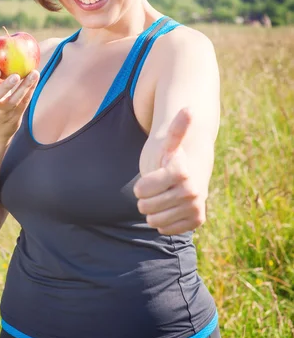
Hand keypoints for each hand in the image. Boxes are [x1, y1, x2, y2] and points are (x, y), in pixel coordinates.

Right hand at [0, 68, 39, 142]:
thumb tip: (8, 47)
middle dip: (4, 87)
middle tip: (15, 76)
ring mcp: (3, 112)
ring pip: (14, 100)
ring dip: (25, 86)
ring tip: (34, 73)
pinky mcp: (15, 116)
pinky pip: (24, 102)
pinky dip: (31, 89)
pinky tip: (36, 78)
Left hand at [133, 108, 206, 234]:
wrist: (189, 173)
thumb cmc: (169, 157)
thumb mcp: (167, 143)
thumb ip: (177, 128)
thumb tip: (190, 108)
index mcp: (180, 171)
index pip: (142, 189)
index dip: (141, 186)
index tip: (148, 179)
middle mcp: (192, 190)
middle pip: (145, 207)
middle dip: (145, 199)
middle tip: (154, 190)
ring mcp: (196, 206)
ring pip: (154, 221)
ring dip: (152, 211)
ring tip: (161, 199)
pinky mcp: (197, 220)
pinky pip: (166, 229)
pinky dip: (163, 221)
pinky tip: (169, 209)